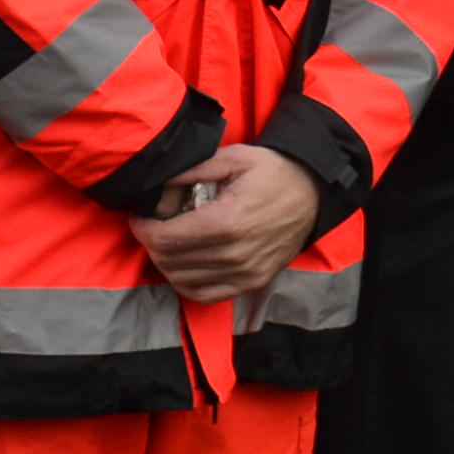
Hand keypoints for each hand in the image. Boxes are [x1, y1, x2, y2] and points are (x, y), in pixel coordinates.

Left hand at [129, 145, 321, 303]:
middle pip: (170, 261)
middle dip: (152, 244)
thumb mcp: (233, 157)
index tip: (139, 217)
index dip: (143, 229)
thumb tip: (156, 186)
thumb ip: (191, 170)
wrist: (313, 192)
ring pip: (182, 281)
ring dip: (166, 263)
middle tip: (152, 226)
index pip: (165, 239)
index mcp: (227, 221)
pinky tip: (185, 265)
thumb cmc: (272, 171)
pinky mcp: (252, 282)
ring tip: (169, 242)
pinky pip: (205, 295)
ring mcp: (245, 272)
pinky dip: (186, 283)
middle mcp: (234, 253)